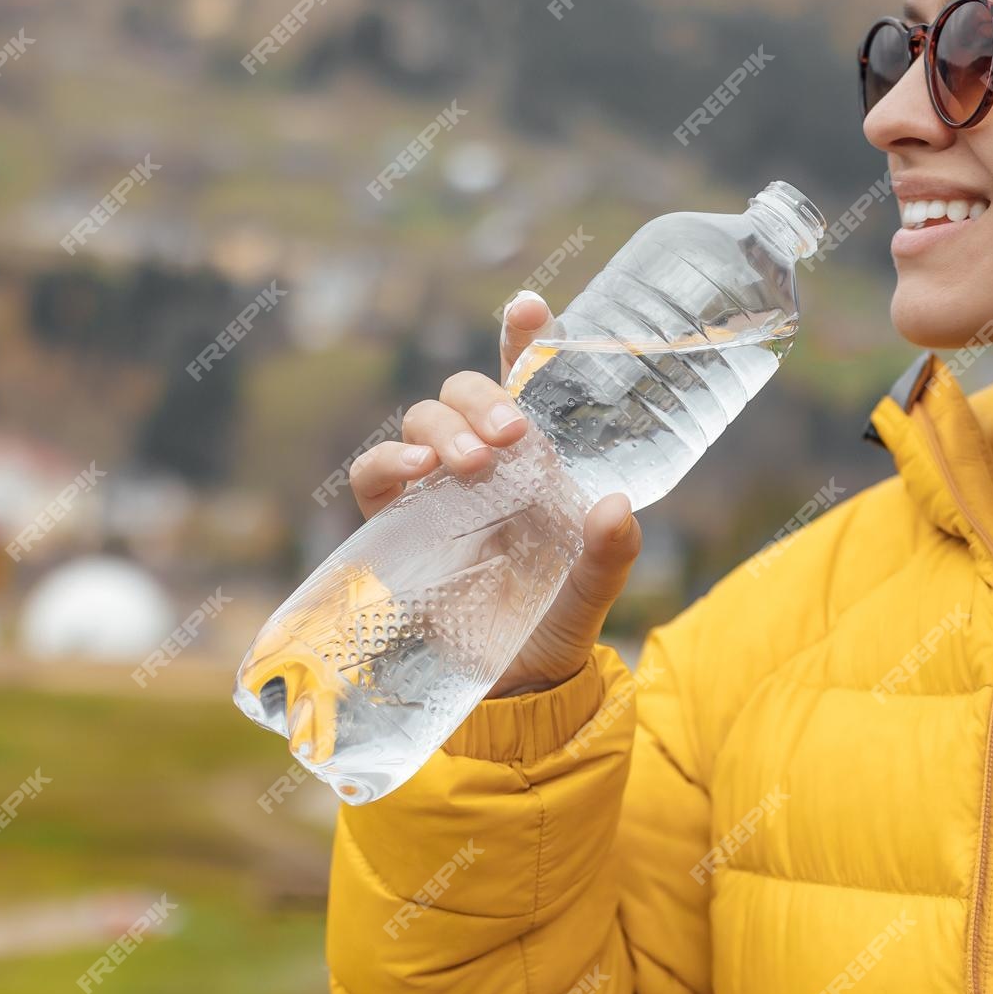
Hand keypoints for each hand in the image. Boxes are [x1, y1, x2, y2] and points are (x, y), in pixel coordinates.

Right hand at [347, 292, 642, 697]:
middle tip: (512, 437)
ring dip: (444, 427)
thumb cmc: (555, 626)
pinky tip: (416, 473)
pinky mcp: (396, 523)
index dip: (524, 340)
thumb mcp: (594, 593)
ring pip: (423, 420)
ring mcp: (437, 490)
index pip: (529, 385)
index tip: (530, 307)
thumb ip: (612, 554)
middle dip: (484, 398)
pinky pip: (375, 472)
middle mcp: (486, 465)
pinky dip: (389, 461)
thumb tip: (617, 506)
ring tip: (472, 464)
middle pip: (467, 391)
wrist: (508, 686)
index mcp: (538, 463)